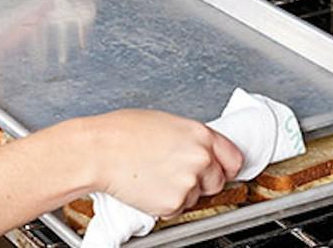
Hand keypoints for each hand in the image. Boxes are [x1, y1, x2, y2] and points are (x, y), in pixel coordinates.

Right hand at [84, 110, 242, 217]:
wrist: (99, 152)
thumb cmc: (121, 133)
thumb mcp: (165, 123)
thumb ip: (189, 138)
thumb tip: (197, 149)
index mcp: (200, 135)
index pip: (234, 158)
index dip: (224, 167)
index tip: (218, 171)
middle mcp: (200, 158)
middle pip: (217, 181)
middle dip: (201, 182)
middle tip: (175, 175)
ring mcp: (189, 182)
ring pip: (195, 197)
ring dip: (180, 193)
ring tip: (153, 176)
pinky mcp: (173, 203)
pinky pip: (176, 209)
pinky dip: (164, 204)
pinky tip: (147, 187)